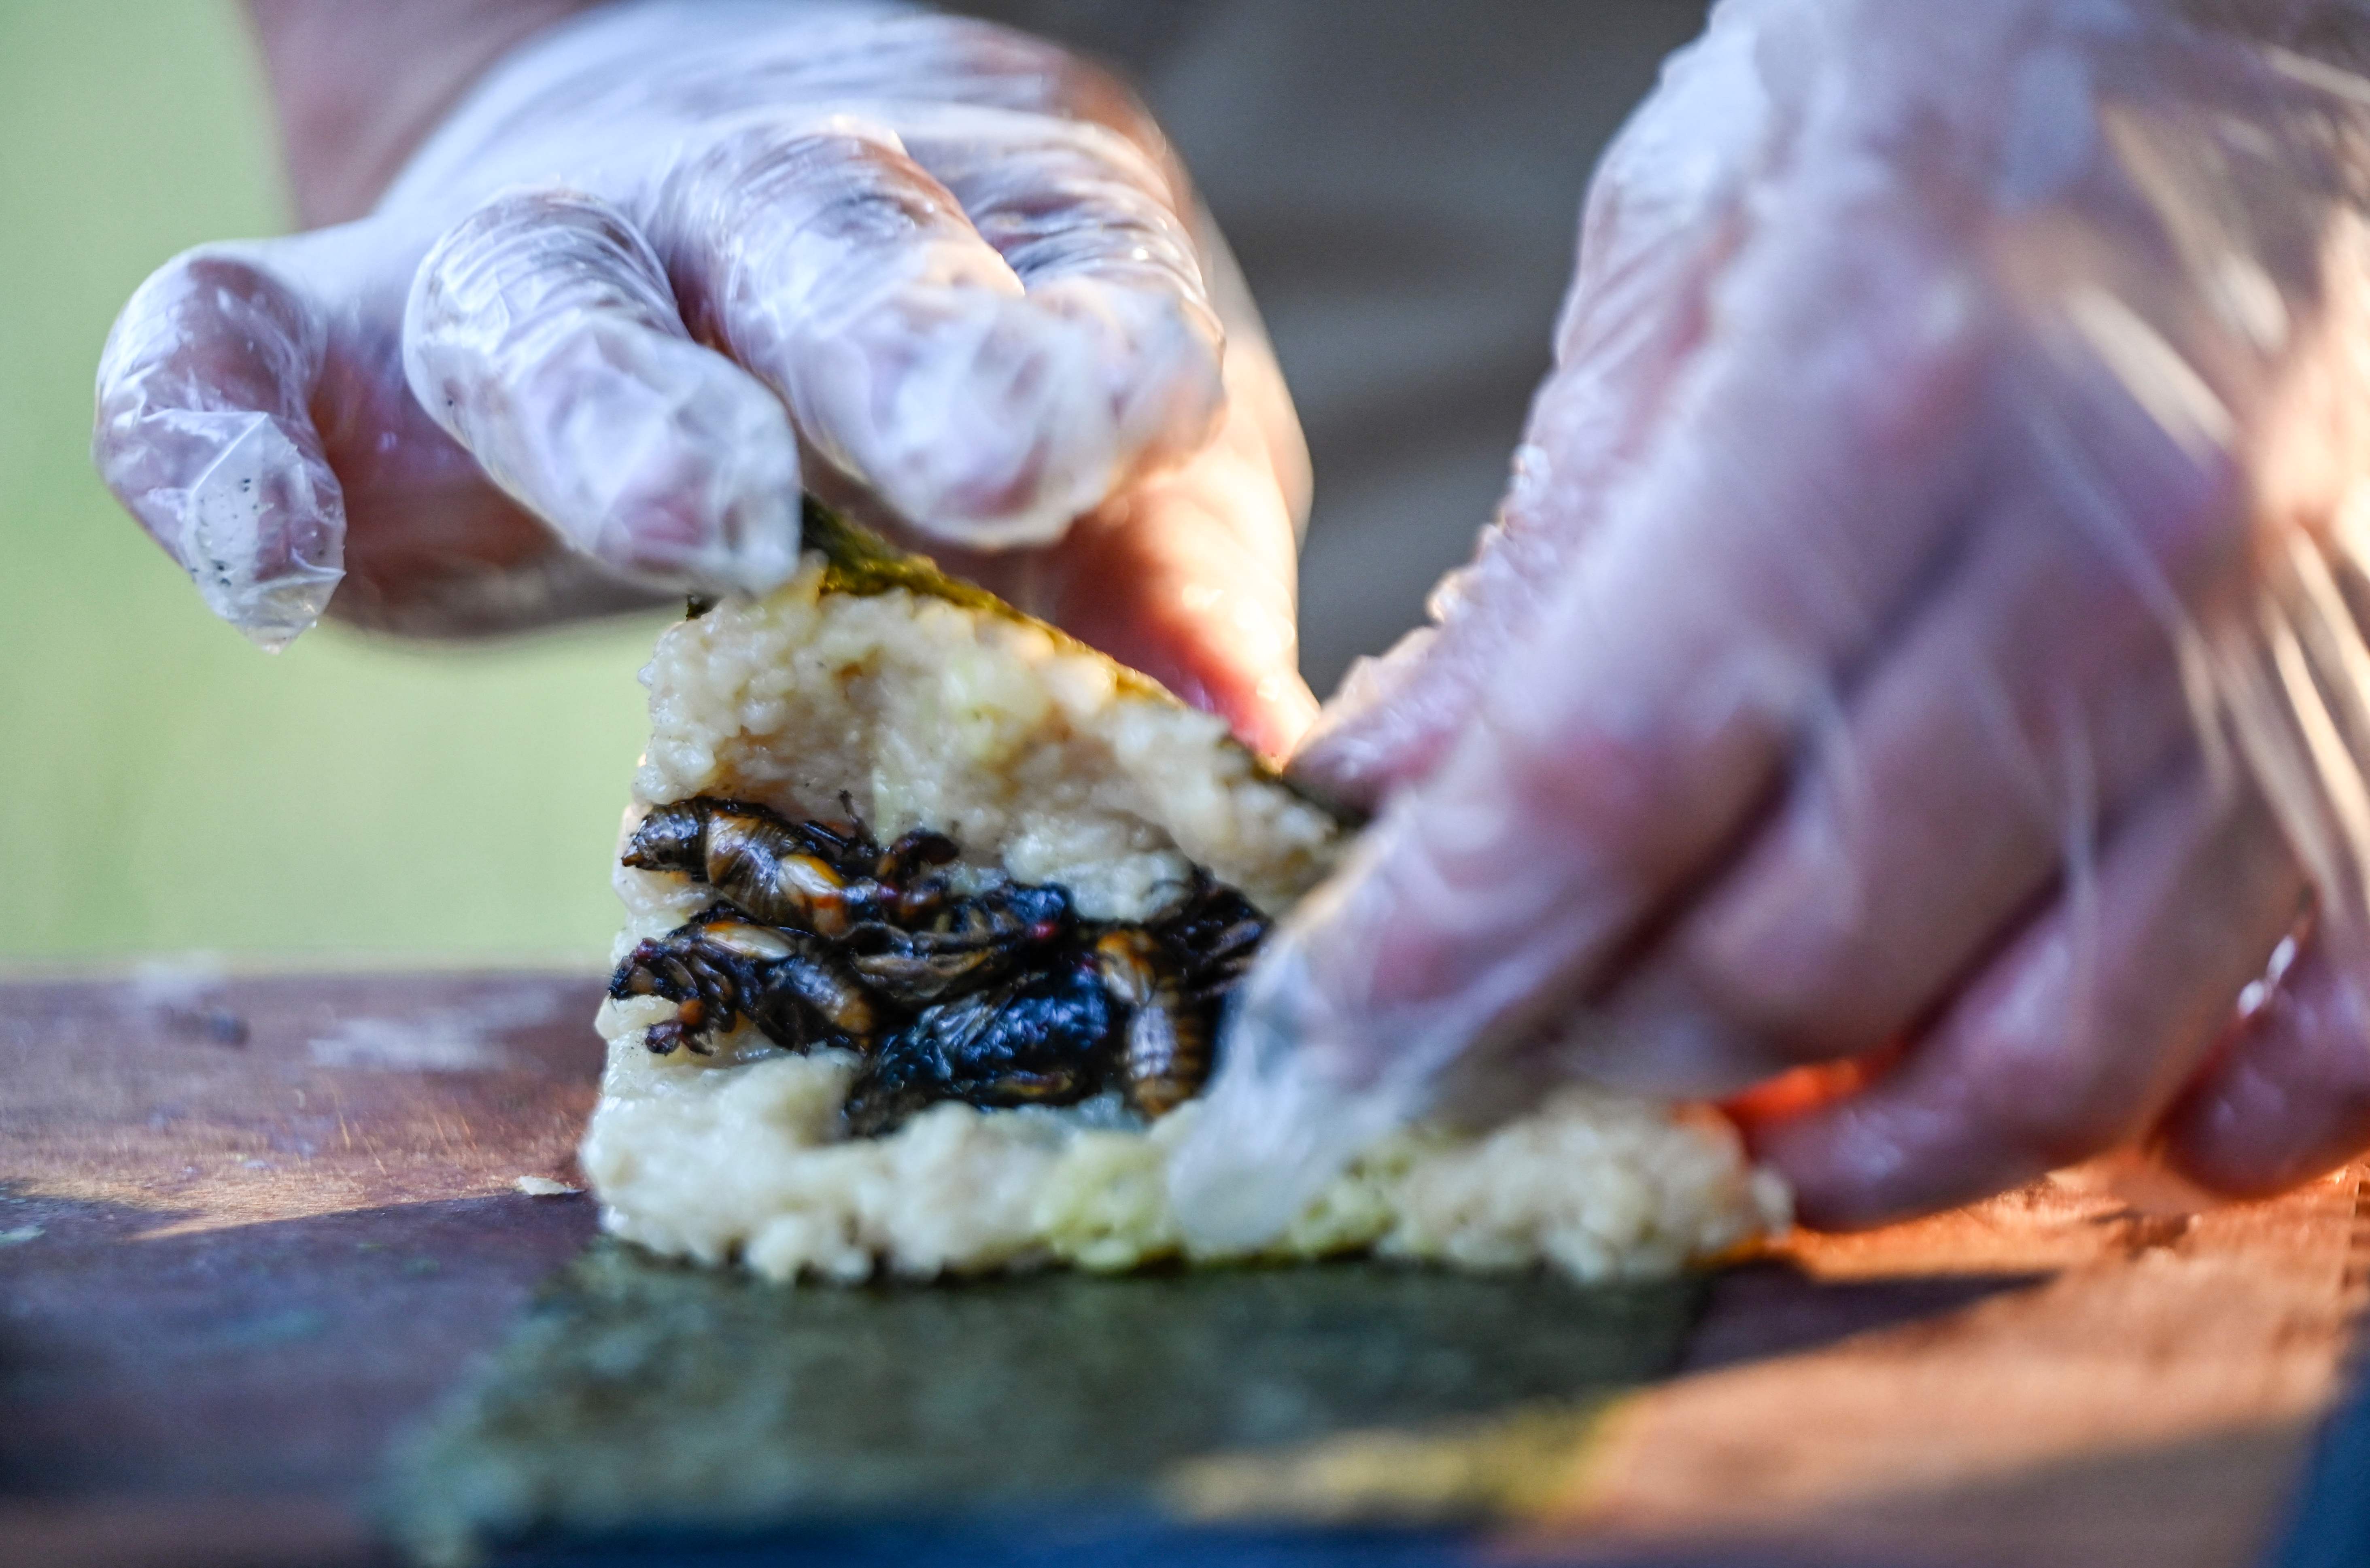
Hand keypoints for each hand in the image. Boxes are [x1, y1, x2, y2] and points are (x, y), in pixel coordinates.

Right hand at [93, 0, 1315, 756]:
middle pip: (807, 248)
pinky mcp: (349, 348)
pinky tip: (264, 571)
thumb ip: (1174, 609)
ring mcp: (549, 272)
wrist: (726, 242)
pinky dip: (212, 445)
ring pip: (545, 294)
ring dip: (600, 401)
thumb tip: (1259, 786)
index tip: (1052, 447)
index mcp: (997, 259)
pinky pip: (233, 350)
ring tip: (673, 515)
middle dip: (858, 349)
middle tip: (891, 468)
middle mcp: (767, 233)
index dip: (1062, 364)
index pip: (1052, 291)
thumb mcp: (1110, 488)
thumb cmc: (966, 409)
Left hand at [1176, 0, 2369, 1241]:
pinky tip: (2108, 1129)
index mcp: (1871, 406)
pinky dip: (2218, 1118)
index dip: (1440, 951)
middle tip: (1511, 1062)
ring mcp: (2273, 645)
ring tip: (1749, 1147)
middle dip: (1612, 1053)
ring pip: (2057, 1042)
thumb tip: (1389, 808)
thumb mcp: (1667, 278)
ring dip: (1871, 1147)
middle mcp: (2101, 548)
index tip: (1327, 1045)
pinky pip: (2344, 1019)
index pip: (1605, 780)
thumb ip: (1539, 574)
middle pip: (1805, 946)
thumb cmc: (1906, 103)